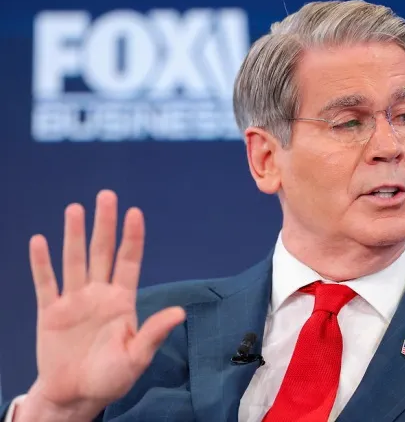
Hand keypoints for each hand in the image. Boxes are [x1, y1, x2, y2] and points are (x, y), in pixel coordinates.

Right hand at [17, 190, 185, 420]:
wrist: (76, 394)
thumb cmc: (112, 378)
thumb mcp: (137, 357)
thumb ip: (154, 333)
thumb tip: (179, 312)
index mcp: (122, 300)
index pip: (129, 261)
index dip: (132, 237)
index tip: (135, 212)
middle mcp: (99, 294)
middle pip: (102, 252)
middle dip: (104, 224)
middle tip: (106, 195)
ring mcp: (75, 301)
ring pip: (75, 260)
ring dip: (74, 235)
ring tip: (75, 209)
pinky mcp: (51, 313)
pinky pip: (45, 284)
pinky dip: (42, 263)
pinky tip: (39, 241)